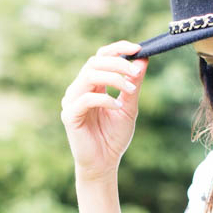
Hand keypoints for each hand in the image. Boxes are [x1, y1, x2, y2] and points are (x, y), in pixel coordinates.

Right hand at [60, 39, 147, 178]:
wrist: (104, 164)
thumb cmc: (114, 137)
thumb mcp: (129, 108)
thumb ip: (133, 85)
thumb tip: (142, 60)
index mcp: (92, 85)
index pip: (101, 57)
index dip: (118, 49)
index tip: (137, 49)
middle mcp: (79, 89)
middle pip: (95, 62)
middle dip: (118, 64)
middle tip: (136, 72)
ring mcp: (72, 101)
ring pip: (89, 76)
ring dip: (113, 78)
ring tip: (131, 90)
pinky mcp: (69, 115)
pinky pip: (86, 100)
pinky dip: (105, 100)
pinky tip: (117, 107)